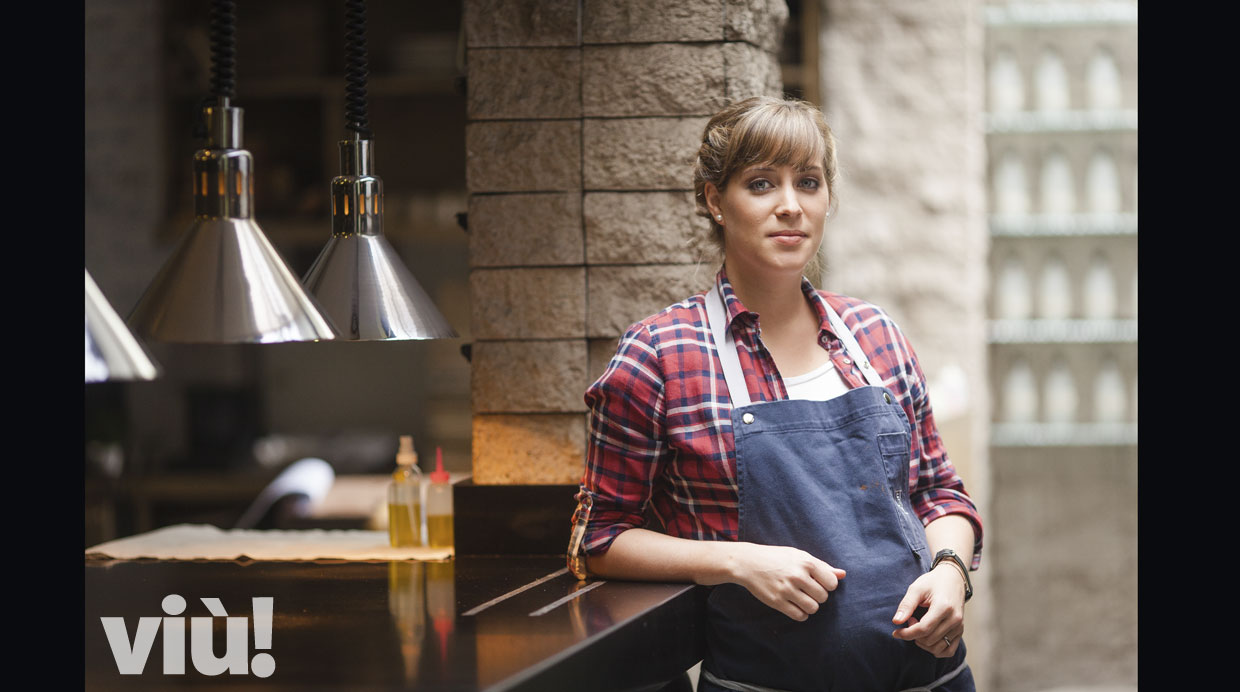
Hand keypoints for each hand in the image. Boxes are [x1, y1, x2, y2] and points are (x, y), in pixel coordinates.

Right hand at [724, 543, 845, 620]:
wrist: (748, 562)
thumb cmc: (776, 557)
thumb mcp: (799, 555)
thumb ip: (822, 566)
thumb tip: (843, 574)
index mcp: (806, 562)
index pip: (832, 583)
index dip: (827, 585)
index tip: (818, 582)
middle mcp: (798, 576)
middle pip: (823, 597)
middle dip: (818, 596)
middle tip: (807, 590)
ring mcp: (787, 589)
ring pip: (813, 608)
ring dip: (810, 606)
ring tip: (801, 598)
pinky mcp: (777, 601)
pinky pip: (799, 616)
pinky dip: (801, 614)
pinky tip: (795, 605)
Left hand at [891, 564, 966, 657]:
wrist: (953, 579)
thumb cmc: (933, 582)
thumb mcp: (917, 588)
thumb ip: (906, 605)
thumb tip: (896, 621)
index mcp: (944, 607)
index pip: (923, 629)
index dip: (906, 633)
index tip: (896, 632)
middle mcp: (954, 619)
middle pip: (929, 639)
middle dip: (914, 634)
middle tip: (910, 619)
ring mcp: (959, 627)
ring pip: (937, 648)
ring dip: (923, 643)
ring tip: (919, 626)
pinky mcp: (960, 632)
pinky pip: (948, 651)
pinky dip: (935, 650)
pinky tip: (927, 638)